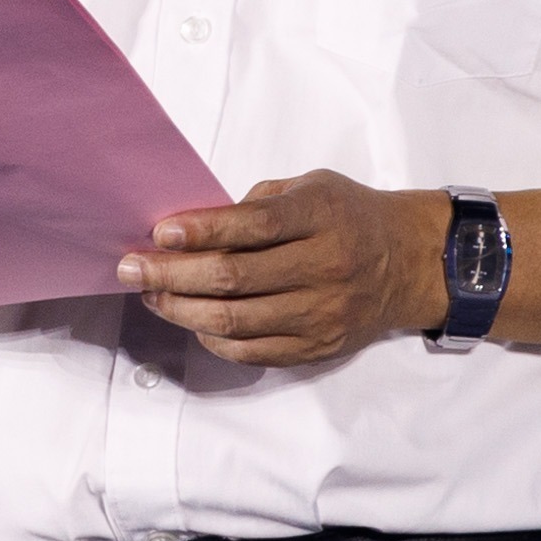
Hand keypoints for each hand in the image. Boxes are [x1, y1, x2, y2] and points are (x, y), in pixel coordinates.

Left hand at [118, 172, 445, 367]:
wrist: (407, 262)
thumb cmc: (348, 217)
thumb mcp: (311, 188)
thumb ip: (257, 205)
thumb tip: (192, 228)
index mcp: (322, 217)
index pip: (252, 227)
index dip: (200, 231)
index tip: (161, 233)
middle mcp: (325, 267)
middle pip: (234, 278)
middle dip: (172, 274)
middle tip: (133, 268)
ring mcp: (322, 313)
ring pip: (235, 321)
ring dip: (181, 309)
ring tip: (151, 295)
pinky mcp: (317, 347)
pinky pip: (251, 352)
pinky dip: (212, 338)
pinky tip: (191, 320)